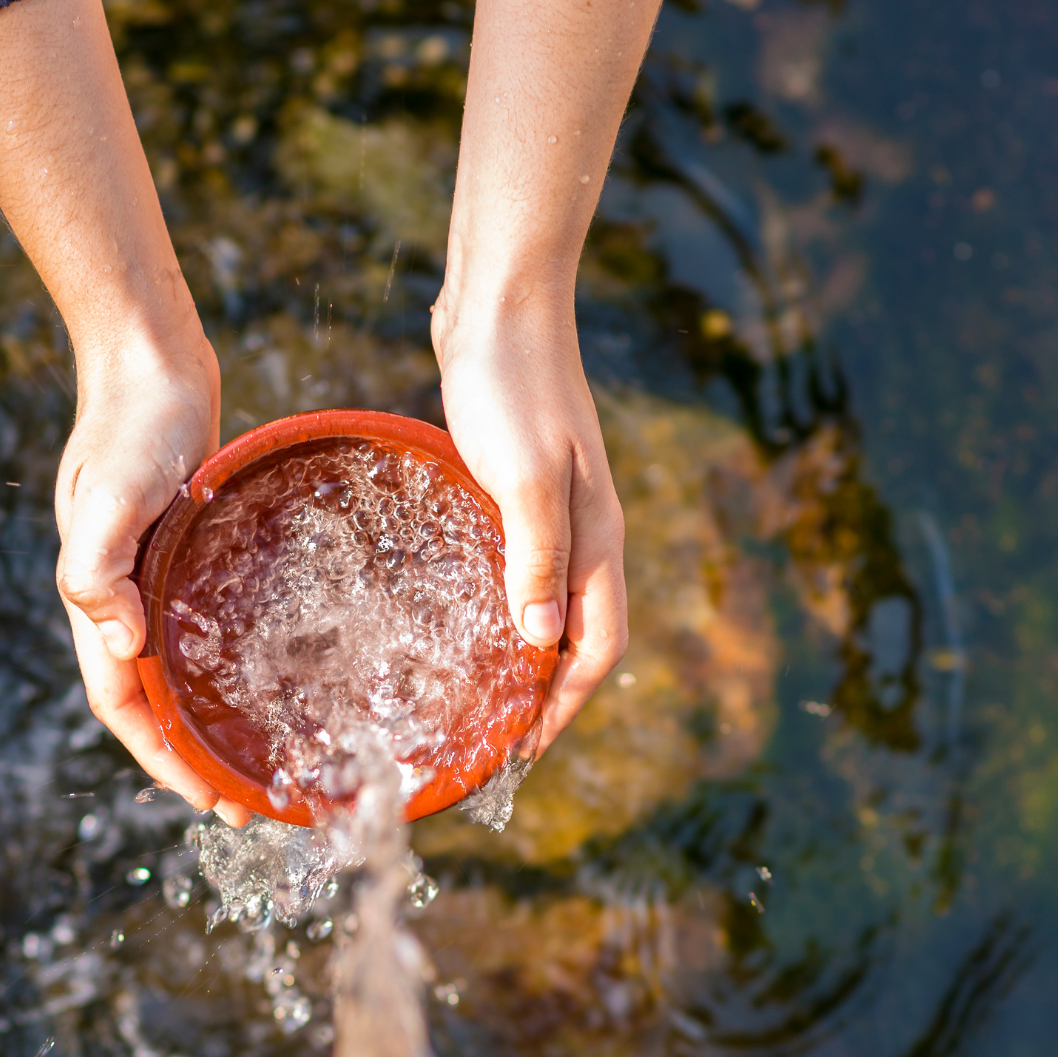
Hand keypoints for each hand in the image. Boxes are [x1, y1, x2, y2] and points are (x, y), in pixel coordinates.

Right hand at [54, 339, 255, 826]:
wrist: (150, 361)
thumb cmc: (131, 424)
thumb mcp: (109, 494)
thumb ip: (98, 567)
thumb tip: (120, 645)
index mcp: (99, 598)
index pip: (124, 704)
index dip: (161, 758)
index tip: (209, 799)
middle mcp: (125, 598)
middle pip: (154, 701)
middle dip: (193, 758)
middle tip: (251, 802)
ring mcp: (156, 576)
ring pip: (181, 669)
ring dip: (213, 719)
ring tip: (263, 757)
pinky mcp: (188, 553)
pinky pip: (206, 626)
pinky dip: (229, 663)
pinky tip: (273, 674)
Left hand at [434, 301, 627, 754]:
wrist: (501, 304)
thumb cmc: (510, 384)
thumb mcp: (522, 475)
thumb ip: (535, 556)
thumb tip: (539, 643)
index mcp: (595, 538)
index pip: (597, 648)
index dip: (564, 706)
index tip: (521, 752)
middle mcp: (585, 534)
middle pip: (579, 639)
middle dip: (546, 698)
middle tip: (493, 742)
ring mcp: (556, 512)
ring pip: (550, 607)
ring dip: (523, 659)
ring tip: (477, 700)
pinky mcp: (520, 491)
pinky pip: (521, 571)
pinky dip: (502, 610)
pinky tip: (460, 619)